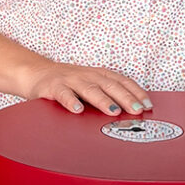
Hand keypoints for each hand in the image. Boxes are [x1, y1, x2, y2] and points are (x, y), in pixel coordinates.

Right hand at [20, 62, 152, 117]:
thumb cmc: (69, 83)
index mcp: (99, 74)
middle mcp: (87, 75)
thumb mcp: (90, 85)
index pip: (122, 81)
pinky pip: (63, 94)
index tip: (147, 104)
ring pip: (89, 89)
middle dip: (125, 98)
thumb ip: (107, 94)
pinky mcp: (53, 87)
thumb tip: (132, 110)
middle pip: (109, 85)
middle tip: (137, 109)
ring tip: (113, 111)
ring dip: (102, 100)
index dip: (136, 92)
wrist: (37, 73)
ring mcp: (70, 80)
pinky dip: (71, 101)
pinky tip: (77, 110)